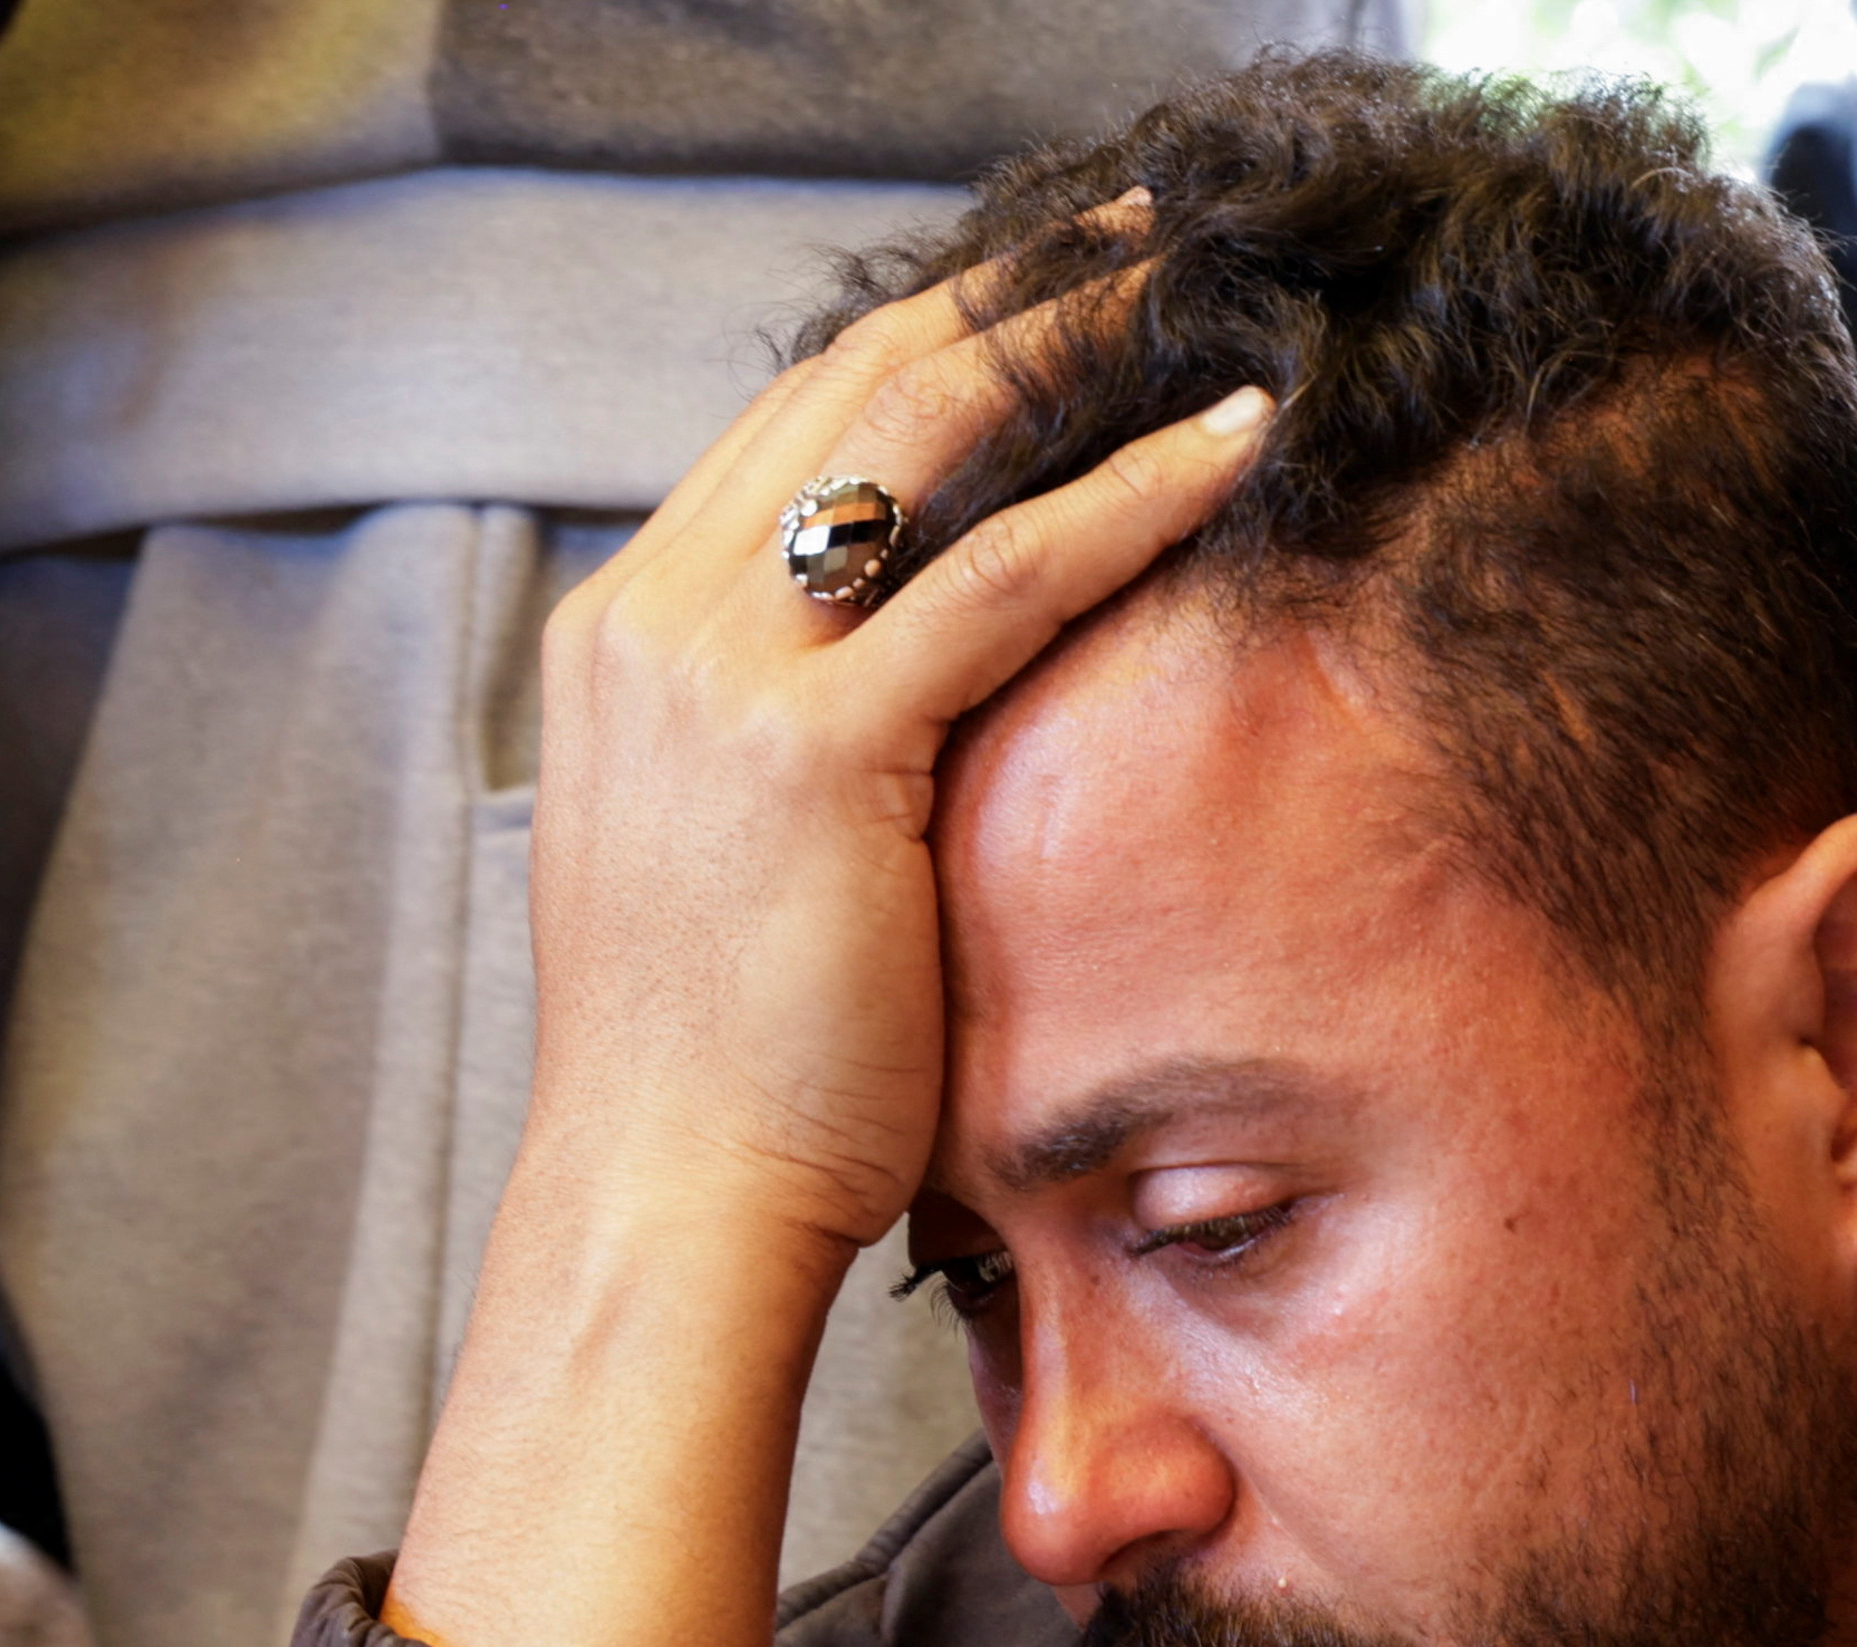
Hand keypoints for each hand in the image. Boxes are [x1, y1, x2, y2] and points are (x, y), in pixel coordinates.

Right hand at [387, 243, 1271, 1646]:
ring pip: (918, 439)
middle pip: (848, 391)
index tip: (1051, 299)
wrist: (667, 1201)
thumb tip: (905, 717)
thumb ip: (792, 755)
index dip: (929, 346)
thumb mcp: (731, 865)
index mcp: (625, 640)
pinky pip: (996, 579)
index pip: (789, 434)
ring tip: (1196, 284)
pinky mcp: (813, 752)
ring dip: (1072, 343)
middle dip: (1005, 296)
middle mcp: (653, 624)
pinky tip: (1231, 444)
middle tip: (1142, 235)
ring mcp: (716, 675)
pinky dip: (1124, 495)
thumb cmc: (727, 1075)